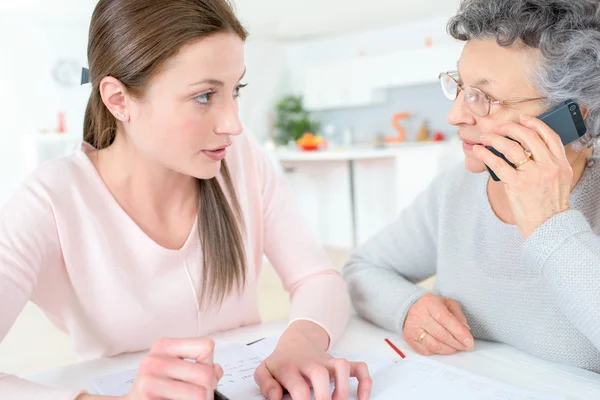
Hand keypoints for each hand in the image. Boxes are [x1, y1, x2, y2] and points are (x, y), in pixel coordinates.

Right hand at [123, 337, 222, 399]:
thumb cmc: (156, 390)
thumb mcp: (177, 371)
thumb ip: (200, 365)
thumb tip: (216, 369)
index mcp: (164, 346)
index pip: (206, 346)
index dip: (209, 364)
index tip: (197, 376)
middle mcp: (154, 360)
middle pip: (206, 373)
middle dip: (208, 389)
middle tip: (199, 395)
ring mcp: (149, 379)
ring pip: (199, 392)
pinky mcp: (147, 394)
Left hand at [254, 321, 371, 399]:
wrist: (296, 342)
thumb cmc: (282, 362)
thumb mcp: (265, 371)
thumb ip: (265, 385)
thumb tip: (275, 398)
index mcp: (290, 367)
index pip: (298, 387)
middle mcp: (311, 363)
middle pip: (320, 373)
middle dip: (324, 396)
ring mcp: (328, 362)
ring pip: (342, 365)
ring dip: (343, 387)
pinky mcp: (339, 363)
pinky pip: (359, 367)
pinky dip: (365, 382)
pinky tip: (362, 398)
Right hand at [403, 293, 472, 355]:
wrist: (412, 307)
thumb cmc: (433, 307)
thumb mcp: (448, 304)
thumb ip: (458, 316)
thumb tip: (465, 331)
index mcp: (429, 302)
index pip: (446, 319)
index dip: (459, 332)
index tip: (469, 342)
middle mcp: (418, 314)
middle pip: (440, 334)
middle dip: (456, 343)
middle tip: (466, 347)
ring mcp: (412, 327)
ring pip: (433, 345)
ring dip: (448, 349)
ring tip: (456, 347)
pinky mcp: (409, 338)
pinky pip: (426, 350)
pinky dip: (438, 351)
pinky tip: (443, 347)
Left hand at [474, 114, 573, 238]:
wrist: (550, 226)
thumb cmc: (550, 205)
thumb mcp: (560, 180)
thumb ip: (549, 163)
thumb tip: (527, 150)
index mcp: (560, 163)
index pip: (550, 136)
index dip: (535, 124)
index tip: (523, 118)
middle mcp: (548, 166)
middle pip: (529, 137)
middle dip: (511, 128)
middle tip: (499, 128)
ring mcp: (533, 174)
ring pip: (512, 147)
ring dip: (496, 138)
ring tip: (485, 137)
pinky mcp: (517, 184)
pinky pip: (498, 163)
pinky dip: (486, 154)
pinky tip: (478, 150)